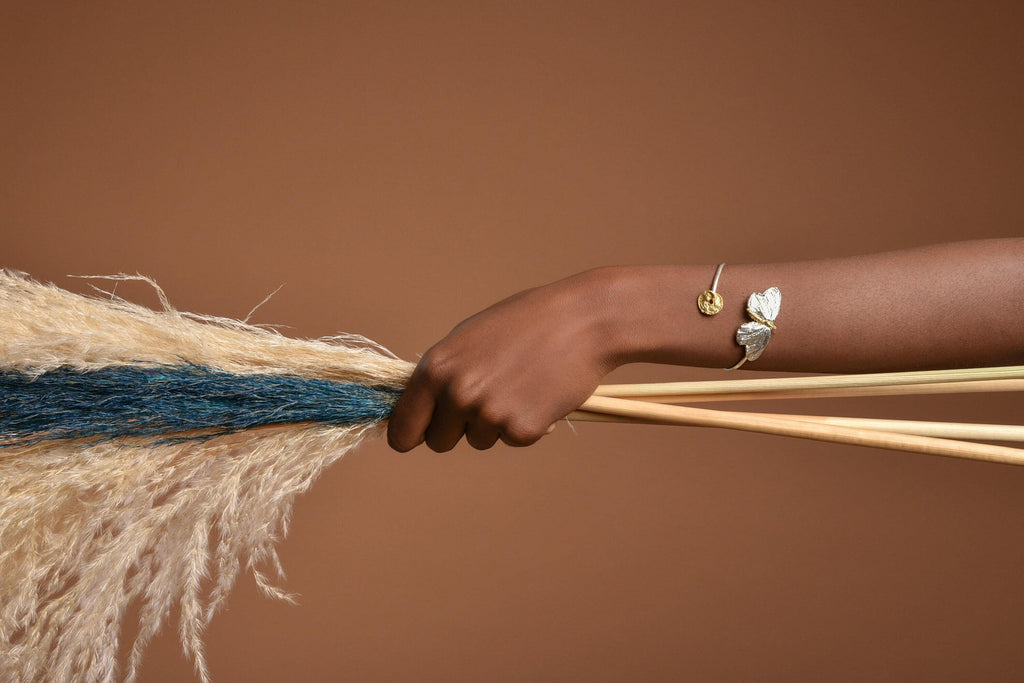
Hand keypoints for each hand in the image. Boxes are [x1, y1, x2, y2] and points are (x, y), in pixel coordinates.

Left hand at [387, 269, 623, 451]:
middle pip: (439, 442)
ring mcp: (489, 413)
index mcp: (436, 368)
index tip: (419, 436)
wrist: (583, 321)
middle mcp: (456, 393)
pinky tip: (542, 393)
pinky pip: (514, 440)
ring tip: (521, 384)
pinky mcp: (521, 429)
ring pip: (479, 441)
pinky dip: (529, 425)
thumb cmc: (527, 323)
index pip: (402, 427)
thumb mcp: (470, 338)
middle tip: (488, 399)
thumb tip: (418, 407)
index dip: (409, 435)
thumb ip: (442, 373)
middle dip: (458, 429)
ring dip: (497, 423)